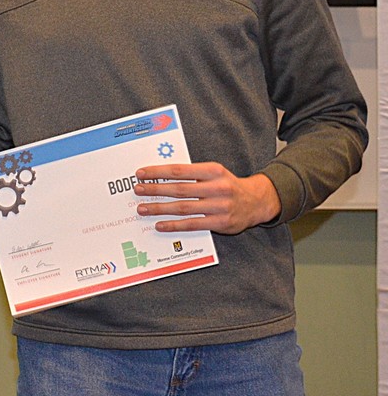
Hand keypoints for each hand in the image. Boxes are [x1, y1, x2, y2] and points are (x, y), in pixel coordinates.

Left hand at [134, 162, 280, 234]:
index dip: (158, 172)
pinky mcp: (221, 223)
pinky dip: (174, 225)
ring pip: (183, 207)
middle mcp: (217, 187)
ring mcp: (219, 207)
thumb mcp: (214, 172)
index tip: (141, 173)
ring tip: (143, 208)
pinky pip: (192, 224)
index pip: (180, 170)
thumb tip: (160, 175)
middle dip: (155, 189)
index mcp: (213, 170)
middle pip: (179, 189)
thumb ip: (192, 173)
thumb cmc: (227, 184)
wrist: (257, 201)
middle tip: (138, 190)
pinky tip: (160, 224)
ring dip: (160, 208)